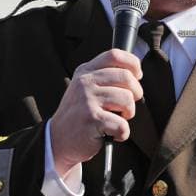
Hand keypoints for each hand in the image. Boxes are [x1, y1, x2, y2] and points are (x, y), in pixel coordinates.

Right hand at [49, 49, 142, 176]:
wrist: (57, 140)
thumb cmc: (78, 115)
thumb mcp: (85, 89)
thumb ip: (105, 77)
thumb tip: (136, 72)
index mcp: (85, 71)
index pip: (114, 55)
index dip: (132, 63)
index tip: (137, 75)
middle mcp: (85, 82)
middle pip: (126, 77)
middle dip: (135, 93)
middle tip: (126, 106)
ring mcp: (87, 99)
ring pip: (127, 99)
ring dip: (128, 114)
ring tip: (117, 119)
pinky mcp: (91, 119)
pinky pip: (122, 124)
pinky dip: (122, 133)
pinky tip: (112, 134)